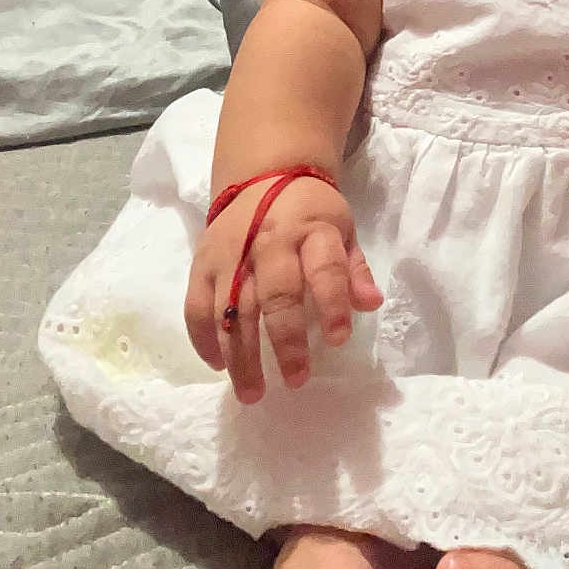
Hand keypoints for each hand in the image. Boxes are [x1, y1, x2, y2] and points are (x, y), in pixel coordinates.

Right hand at [184, 176, 381, 402]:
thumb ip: (354, 269)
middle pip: (275, 295)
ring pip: (232, 309)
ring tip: (252, 393)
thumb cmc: (310, 212)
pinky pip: (197, 307)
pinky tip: (219, 365)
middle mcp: (269, 242)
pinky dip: (204, 339)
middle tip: (295, 380)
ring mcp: (231, 254)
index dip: (333, 305)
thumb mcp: (342, 229)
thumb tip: (372, 304)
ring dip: (241, 356)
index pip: (325, 269)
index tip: (338, 340)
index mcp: (312, 231)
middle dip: (285, 341)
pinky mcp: (202, 263)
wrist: (263, 175)